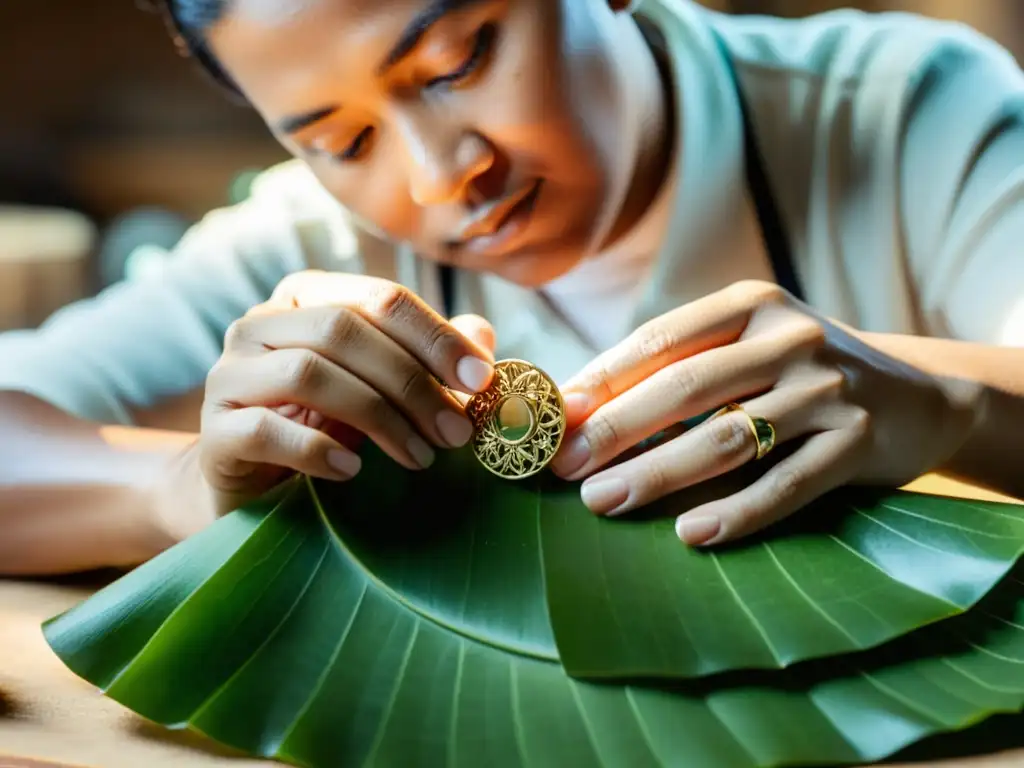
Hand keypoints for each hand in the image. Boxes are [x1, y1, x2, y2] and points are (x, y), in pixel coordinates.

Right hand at [198, 270, 495, 514]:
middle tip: (456, 433)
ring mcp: (229, 374)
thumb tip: (482, 337)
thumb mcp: (383, 389)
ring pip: (307, 372)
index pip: (380, 299)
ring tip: (420, 457)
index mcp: (307, 297)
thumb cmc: (325, 427)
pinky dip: (319, 450)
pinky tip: (354, 471)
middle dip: (412, 382)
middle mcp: (261, 323)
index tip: (481, 381)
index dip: (435, 337)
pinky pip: (265, 429)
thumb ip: (429, 359)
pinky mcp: (215, 430)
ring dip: (377, 416)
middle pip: (344, 330)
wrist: (251, 488)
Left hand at [551, 280, 978, 546]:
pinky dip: (736, 512)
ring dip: (658, 473)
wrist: (921, 397)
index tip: (557, 418)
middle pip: (686, 387)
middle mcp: (790, 337)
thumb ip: (685, 367)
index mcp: (751, 304)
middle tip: (566, 468)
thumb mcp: (752, 348)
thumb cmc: (804, 375)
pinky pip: (786, 484)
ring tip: (605, 502)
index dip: (603, 379)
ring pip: (728, 437)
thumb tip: (585, 408)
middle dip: (617, 430)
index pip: (661, 339)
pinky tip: (690, 534)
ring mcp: (828, 388)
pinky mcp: (858, 442)